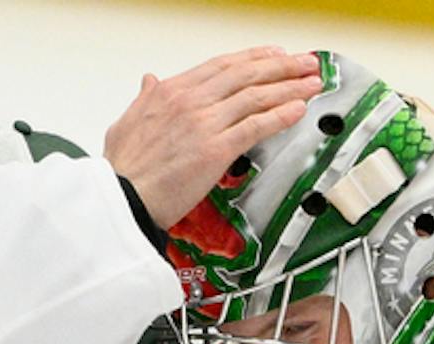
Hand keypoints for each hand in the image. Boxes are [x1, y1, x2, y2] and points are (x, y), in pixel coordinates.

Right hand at [104, 48, 321, 228]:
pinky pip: (257, 126)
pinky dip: (281, 115)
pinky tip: (299, 110)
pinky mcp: (216, 149)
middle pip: (246, 74)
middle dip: (281, 66)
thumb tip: (149, 81)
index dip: (252, 58)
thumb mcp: (126, 122)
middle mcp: (190, 101)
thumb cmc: (122, 170)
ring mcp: (205, 123)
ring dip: (290, 87)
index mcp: (170, 92)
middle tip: (305, 63)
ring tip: (312, 83)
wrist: (121, 198)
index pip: (221, 66)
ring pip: (256, 96)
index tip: (273, 55)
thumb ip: (144, 99)